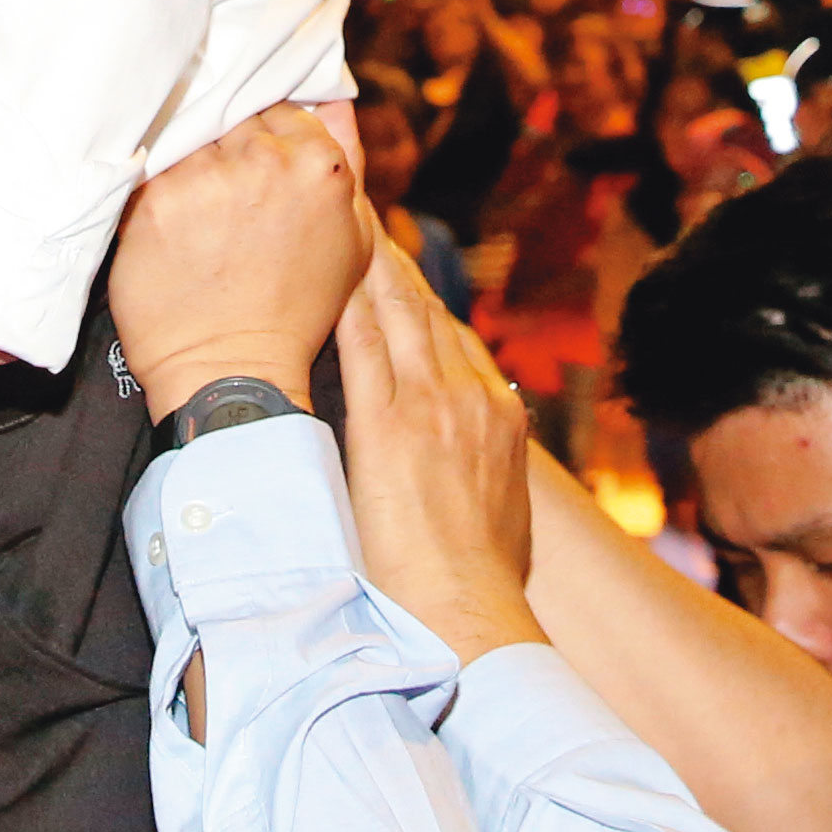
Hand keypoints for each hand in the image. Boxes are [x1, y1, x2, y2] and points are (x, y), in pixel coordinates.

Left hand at [111, 106, 370, 416]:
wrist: (231, 371)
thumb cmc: (295, 312)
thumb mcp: (351, 240)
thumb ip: (346, 160)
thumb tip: (331, 97)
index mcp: (318, 165)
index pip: (281, 109)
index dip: (265, 137)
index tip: (253, 166)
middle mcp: (264, 161)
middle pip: (234, 117)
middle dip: (228, 147)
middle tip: (223, 195)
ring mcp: (206, 176)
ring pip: (191, 138)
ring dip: (191, 167)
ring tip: (196, 216)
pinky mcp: (157, 197)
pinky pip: (152, 168)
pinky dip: (158, 191)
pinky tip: (168, 225)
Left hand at [335, 239, 540, 664]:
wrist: (472, 615)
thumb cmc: (482, 588)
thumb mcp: (502, 521)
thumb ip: (489, 482)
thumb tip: (483, 481)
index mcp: (499, 421)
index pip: (454, 340)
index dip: (422, 300)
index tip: (401, 270)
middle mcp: (472, 399)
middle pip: (426, 312)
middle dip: (394, 262)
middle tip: (364, 216)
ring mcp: (433, 406)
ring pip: (397, 312)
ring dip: (370, 262)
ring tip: (345, 221)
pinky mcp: (390, 424)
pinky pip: (365, 345)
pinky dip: (349, 302)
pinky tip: (329, 272)